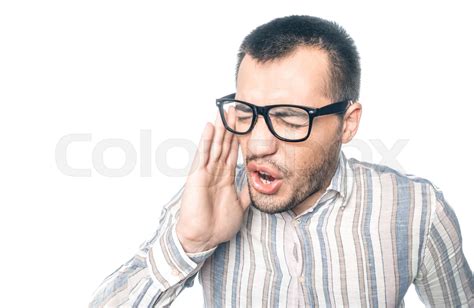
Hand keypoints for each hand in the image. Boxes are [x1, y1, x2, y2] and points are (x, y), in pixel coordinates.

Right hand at [176, 109, 249, 252]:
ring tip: (224, 111)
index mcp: (226, 178)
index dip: (239, 138)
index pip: (234, 153)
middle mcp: (216, 172)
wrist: (203, 238)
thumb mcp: (240, 207)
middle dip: (231, 127)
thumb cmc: (218, 225)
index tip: (245, 124)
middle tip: (236, 109)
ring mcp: (206, 173)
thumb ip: (247, 193)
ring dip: (220, 128)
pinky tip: (209, 127)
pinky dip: (206, 141)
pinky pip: (202, 155)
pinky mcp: (196, 176)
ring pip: (215, 146)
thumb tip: (258, 184)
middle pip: (225, 145)